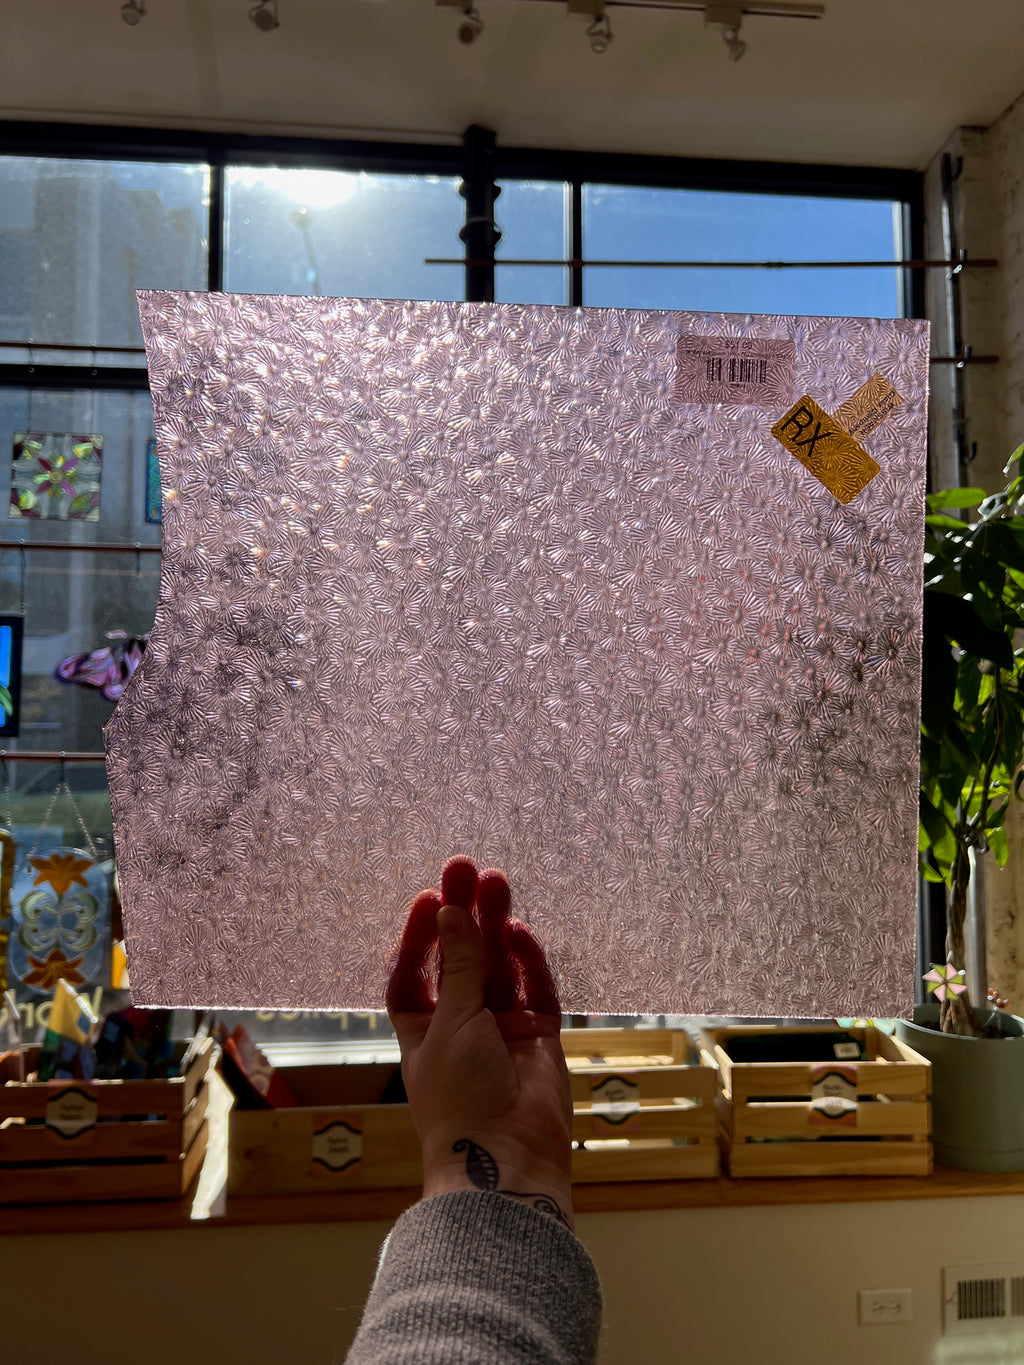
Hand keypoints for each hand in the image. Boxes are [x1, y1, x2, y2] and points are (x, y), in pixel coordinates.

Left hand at [386, 856, 573, 1227]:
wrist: (506, 1156)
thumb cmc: (459, 1096)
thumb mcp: (449, 1022)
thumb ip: (458, 966)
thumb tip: (452, 911)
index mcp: (422, 1029)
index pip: (415, 972)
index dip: (420, 936)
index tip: (427, 897)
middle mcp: (462, 1024)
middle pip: (461, 958)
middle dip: (463, 914)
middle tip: (465, 866)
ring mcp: (503, 1029)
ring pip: (498, 966)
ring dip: (496, 924)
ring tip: (497, 880)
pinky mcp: (540, 1036)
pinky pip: (534, 989)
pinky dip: (528, 960)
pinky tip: (518, 930)